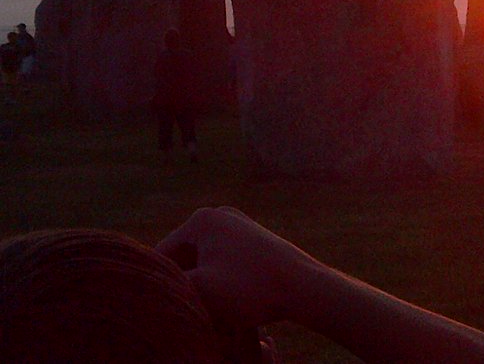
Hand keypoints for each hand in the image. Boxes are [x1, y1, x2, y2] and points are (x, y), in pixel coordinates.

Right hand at [157, 206, 315, 331]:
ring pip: (201, 265)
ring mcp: (237, 225)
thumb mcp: (199, 292)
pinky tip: (226, 306)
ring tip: (212, 310)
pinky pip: (220, 264)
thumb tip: (135, 292)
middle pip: (182, 260)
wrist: (303, 286)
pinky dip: (218, 285)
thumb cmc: (250, 289)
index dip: (163, 289)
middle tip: (197, 311)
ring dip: (200, 289)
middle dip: (184, 287)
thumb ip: (165, 289)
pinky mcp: (251, 240)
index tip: (174, 310)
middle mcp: (217, 215)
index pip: (161, 259)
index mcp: (200, 219)